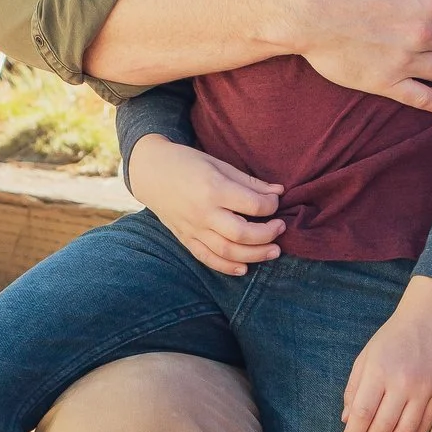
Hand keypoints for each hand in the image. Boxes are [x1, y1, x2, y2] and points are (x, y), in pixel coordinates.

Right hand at [130, 137, 283, 275]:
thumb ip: (249, 182)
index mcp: (213, 189)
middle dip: (268, 234)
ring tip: (273, 251)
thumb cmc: (188, 164)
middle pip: (243, 233)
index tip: (274, 201)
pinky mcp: (185, 239)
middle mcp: (203, 213)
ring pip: (228, 251)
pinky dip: (227, 267)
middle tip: (280, 228)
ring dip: (255, 255)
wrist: (151, 173)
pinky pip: (207, 258)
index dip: (271, 205)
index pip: (253, 205)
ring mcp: (193, 229)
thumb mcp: (219, 164)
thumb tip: (278, 192)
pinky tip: (245, 268)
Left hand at [342, 275, 431, 431]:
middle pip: (382, 427)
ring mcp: (424, 390)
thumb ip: (353, 390)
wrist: (431, 321)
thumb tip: (347, 421)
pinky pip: (425, 426)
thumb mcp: (365, 358)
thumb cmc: (392, 339)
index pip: (362, 414)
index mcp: (379, 371)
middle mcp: (403, 382)